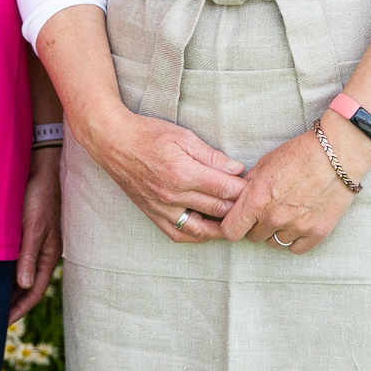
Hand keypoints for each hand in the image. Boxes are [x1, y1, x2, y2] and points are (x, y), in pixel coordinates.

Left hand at [11, 147, 61, 321]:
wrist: (38, 171)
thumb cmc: (39, 197)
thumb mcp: (34, 227)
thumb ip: (29, 256)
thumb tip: (25, 285)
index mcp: (49, 255)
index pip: (35, 292)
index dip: (19, 309)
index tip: (2, 323)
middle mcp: (41, 254)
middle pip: (26, 287)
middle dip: (11, 304)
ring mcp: (32, 245)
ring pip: (18, 275)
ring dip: (5, 289)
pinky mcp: (22, 236)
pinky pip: (12, 261)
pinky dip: (1, 272)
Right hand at [81, 105, 246, 243]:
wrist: (113, 142)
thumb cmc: (148, 134)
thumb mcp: (183, 136)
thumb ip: (211, 156)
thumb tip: (237, 169)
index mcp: (182, 173)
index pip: (224, 189)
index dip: (244, 190)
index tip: (257, 187)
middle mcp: (172, 195)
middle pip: (217, 210)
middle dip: (240, 208)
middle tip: (255, 205)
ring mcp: (161, 208)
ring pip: (201, 230)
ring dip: (222, 229)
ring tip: (237, 223)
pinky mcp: (153, 214)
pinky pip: (179, 233)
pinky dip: (197, 236)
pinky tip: (209, 231)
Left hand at [220, 118, 370, 253]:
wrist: (336, 154)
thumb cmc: (299, 154)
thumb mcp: (265, 163)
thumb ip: (248, 185)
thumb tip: (236, 198)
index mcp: (257, 200)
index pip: (231, 231)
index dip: (232, 226)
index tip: (239, 220)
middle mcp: (274, 218)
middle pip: (253, 237)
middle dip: (256, 225)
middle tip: (268, 210)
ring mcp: (296, 228)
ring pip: (275, 243)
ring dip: (277, 232)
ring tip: (287, 212)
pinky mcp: (317, 233)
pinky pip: (297, 249)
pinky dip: (296, 239)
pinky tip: (300, 222)